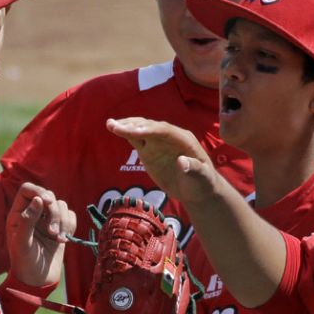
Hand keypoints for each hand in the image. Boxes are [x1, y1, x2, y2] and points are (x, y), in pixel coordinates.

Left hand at [6, 182, 75, 285]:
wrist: (38, 281)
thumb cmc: (25, 263)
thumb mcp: (22, 243)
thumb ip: (28, 220)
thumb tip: (39, 200)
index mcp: (18, 214)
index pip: (27, 189)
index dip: (38, 191)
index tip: (47, 203)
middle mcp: (33, 213)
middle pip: (48, 195)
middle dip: (54, 212)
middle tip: (52, 231)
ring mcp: (47, 220)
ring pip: (61, 205)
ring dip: (63, 221)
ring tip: (58, 239)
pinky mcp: (60, 228)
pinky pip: (71, 215)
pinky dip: (71, 225)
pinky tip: (64, 239)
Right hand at [106, 117, 221, 204]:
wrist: (197, 189)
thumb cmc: (202, 183)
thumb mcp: (202, 178)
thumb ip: (193, 169)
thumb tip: (181, 161)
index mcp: (183, 139)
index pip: (164, 131)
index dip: (149, 130)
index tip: (133, 132)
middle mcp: (169, 136)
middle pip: (150, 127)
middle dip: (133, 126)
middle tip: (115, 125)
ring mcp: (158, 142)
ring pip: (141, 129)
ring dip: (126, 126)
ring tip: (110, 124)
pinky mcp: (149, 150)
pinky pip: (136, 138)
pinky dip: (126, 133)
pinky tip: (113, 127)